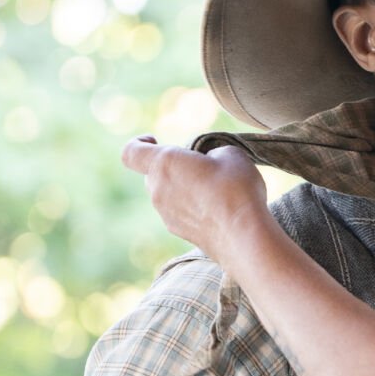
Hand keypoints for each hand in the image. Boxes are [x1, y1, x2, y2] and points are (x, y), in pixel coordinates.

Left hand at [120, 136, 269, 261]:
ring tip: (214, 189)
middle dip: (171, 166)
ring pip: (166, 194)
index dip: (138, 142)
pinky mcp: (179, 232)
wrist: (243, 235)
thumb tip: (210, 162)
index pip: (131, 152)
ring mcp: (166, 214)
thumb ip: (211, 152)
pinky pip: (178, 212)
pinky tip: (217, 208)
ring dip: (182, 188)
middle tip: (199, 165)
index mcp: (164, 163)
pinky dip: (191, 207)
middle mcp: (158, 190)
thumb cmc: (235, 188)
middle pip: (152, 174)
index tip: (154, 139)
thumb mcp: (230, 153)